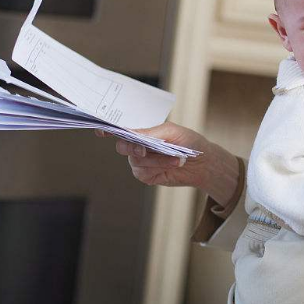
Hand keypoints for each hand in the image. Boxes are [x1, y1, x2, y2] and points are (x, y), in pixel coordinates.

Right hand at [96, 122, 240, 206]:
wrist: (201, 162)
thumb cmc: (188, 141)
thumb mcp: (172, 131)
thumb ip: (151, 132)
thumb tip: (133, 133)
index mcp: (142, 130)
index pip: (120, 129)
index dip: (107, 129)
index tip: (102, 130)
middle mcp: (137, 145)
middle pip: (122, 146)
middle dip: (133, 147)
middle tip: (145, 149)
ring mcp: (139, 161)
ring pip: (136, 161)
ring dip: (157, 160)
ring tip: (177, 157)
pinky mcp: (145, 175)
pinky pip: (144, 172)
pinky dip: (160, 167)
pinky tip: (173, 164)